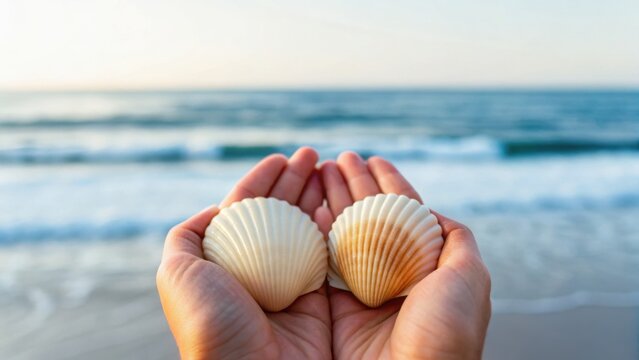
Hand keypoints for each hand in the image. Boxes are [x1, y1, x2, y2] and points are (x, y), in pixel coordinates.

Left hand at [156, 147, 331, 358]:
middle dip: (294, 181)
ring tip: (328, 168)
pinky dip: (334, 229)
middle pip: (279, 212)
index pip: (245, 207)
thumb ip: (186, 235)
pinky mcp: (317, 300)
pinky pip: (328, 257)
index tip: (282, 158)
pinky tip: (337, 204)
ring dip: (316, 197)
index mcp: (225, 259)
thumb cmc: (209, 322)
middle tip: (313, 155)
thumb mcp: (177, 272)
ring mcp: (288, 282)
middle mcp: (257, 268)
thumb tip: (215, 208)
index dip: (263, 179)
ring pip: (305, 228)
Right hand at [317, 152, 490, 358]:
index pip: (405, 212)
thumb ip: (456, 239)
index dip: (388, 183)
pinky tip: (312, 206)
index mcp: (426, 264)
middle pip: (371, 216)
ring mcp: (366, 287)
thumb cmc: (447, 329)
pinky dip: (317, 232)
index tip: (373, 159)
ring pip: (346, 232)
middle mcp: (396, 272)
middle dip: (356, 185)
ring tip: (321, 170)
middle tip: (338, 159)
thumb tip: (433, 212)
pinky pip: (325, 261)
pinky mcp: (338, 305)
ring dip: (334, 200)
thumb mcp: (470, 276)